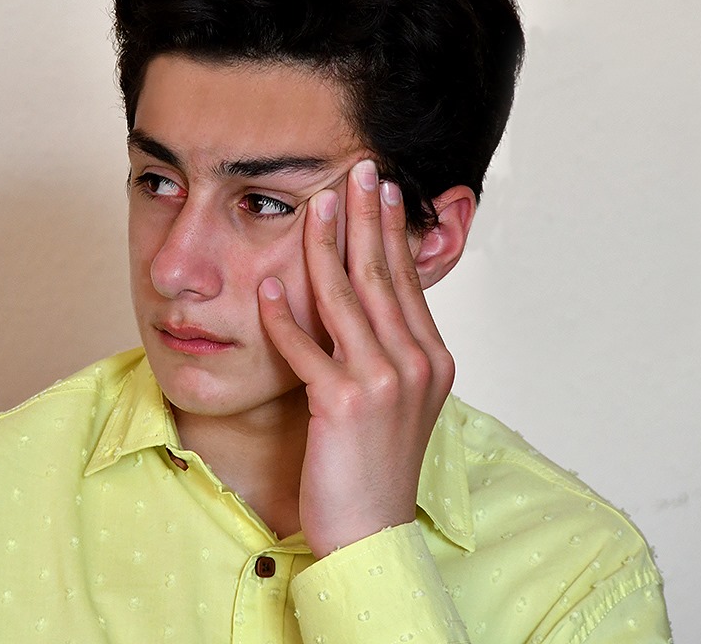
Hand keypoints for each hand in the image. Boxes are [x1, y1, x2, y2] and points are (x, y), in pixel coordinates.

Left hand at [258, 159, 455, 557]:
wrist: (372, 532)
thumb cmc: (374, 468)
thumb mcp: (396, 402)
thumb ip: (387, 352)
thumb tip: (363, 306)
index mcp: (432, 360)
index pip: (407, 281)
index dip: (391, 231)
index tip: (380, 188)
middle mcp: (415, 364)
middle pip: (382, 275)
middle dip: (365, 216)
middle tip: (355, 169)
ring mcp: (382, 383)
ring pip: (346, 298)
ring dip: (325, 246)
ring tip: (313, 206)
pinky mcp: (342, 403)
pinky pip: (306, 347)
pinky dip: (284, 316)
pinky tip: (268, 287)